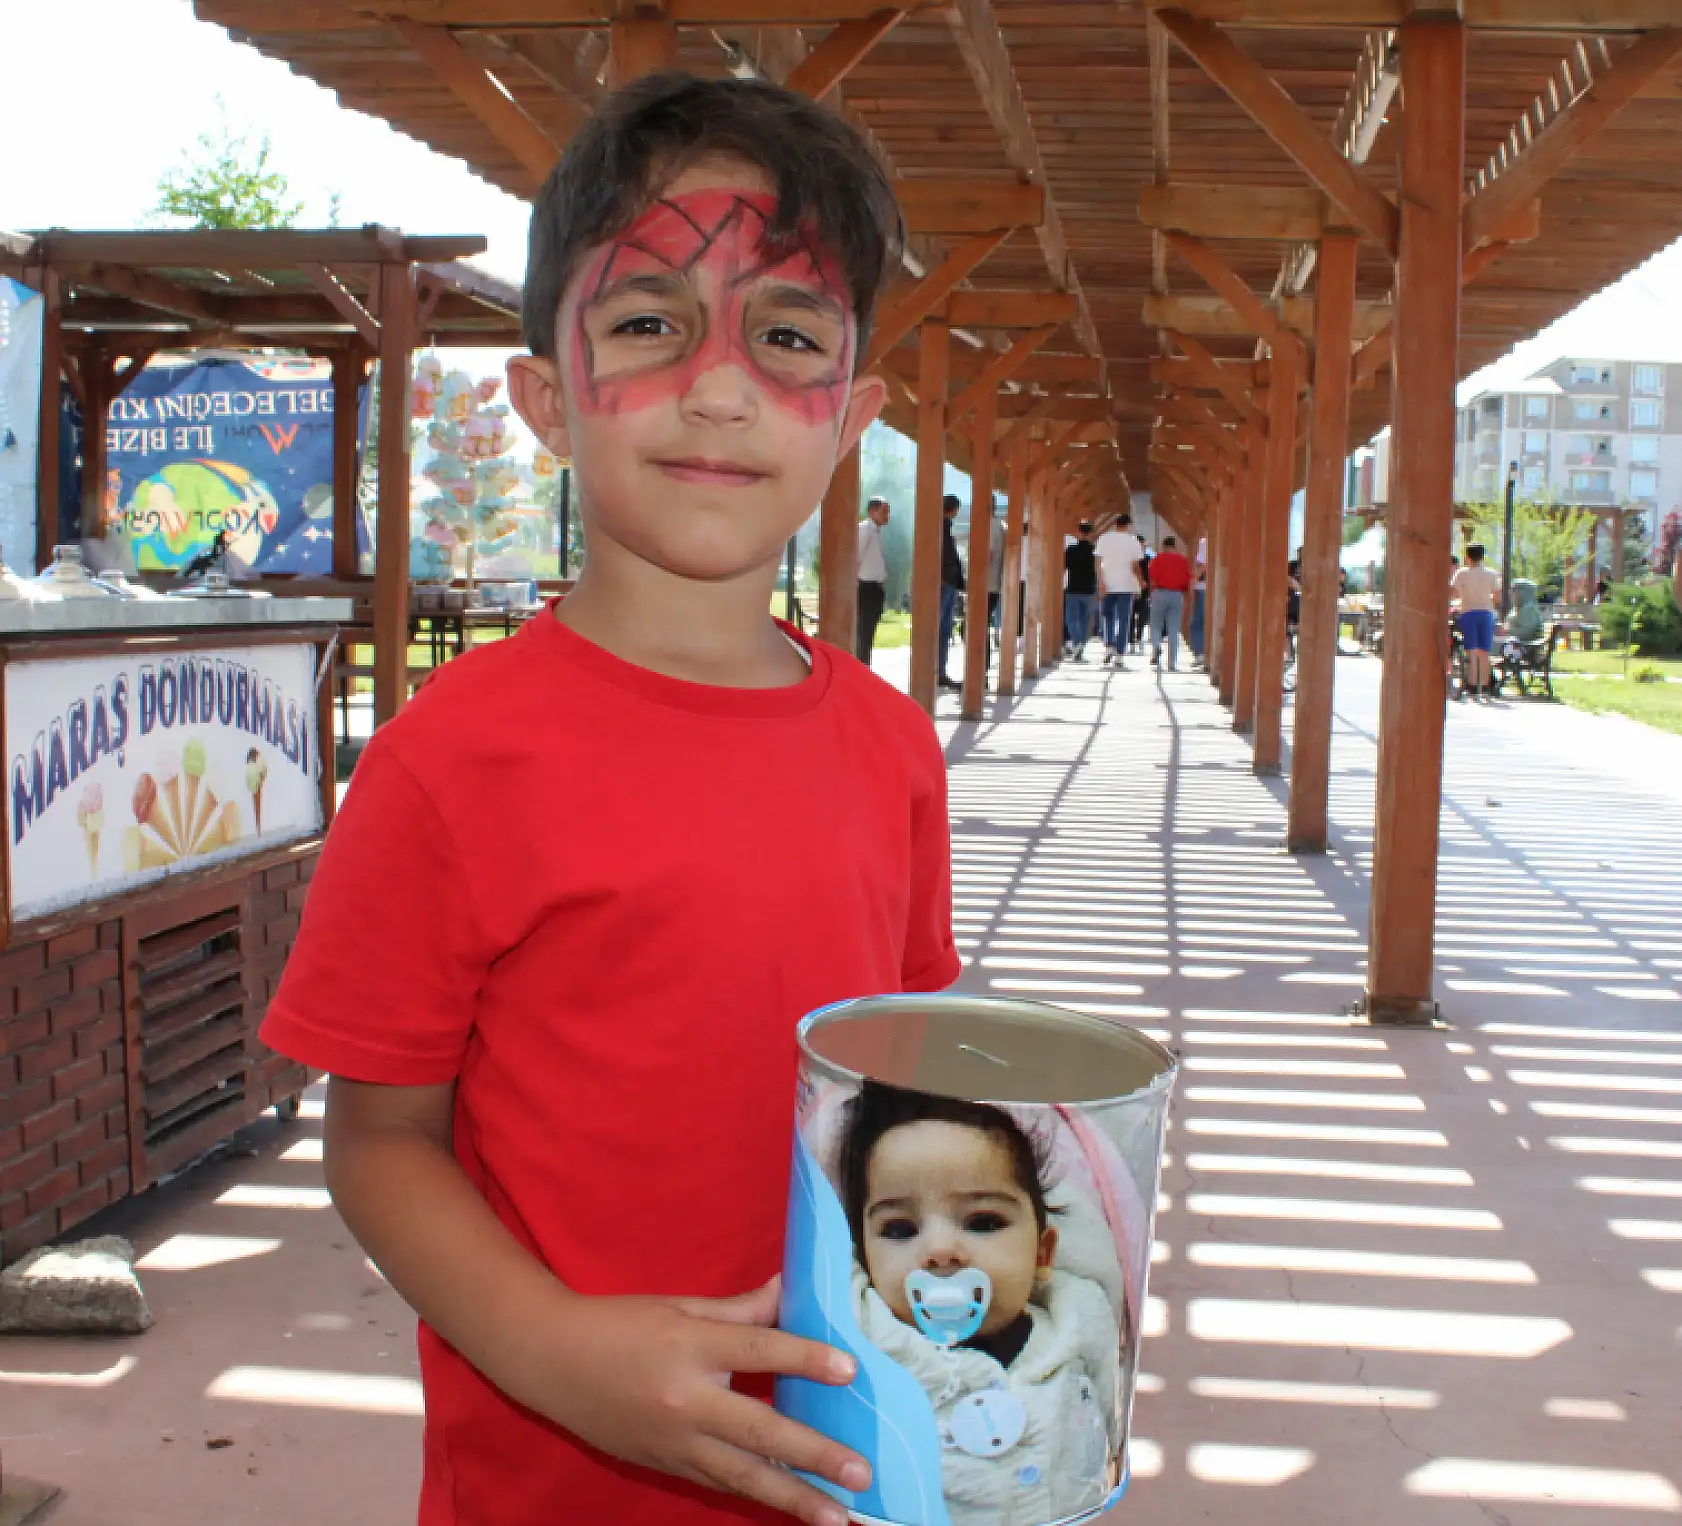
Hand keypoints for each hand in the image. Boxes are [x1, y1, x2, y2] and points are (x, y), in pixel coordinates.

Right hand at [539, 1279, 870, 1525]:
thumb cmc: (619, 1324)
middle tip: (860, 1472)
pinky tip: (791, 1507)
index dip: (804, 1359)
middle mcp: (685, 1400)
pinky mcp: (665, 1466)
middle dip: (813, 1454)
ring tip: (837, 1516)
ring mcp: (674, 1441)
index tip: (850, 1371)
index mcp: (689, 1346)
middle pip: (758, 1429)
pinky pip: (719, 1482)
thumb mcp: (679, 1305)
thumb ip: (739, 1308)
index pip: (757, 1352)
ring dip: (794, 1498)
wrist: (551, 1361)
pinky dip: (757, 1495)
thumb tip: (789, 1293)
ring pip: (743, 1475)